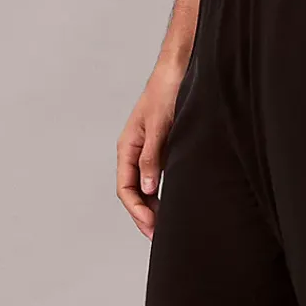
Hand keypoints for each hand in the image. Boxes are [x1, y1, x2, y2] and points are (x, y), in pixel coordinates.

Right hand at [116, 63, 183, 237]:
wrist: (180, 68)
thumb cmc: (167, 91)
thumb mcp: (160, 125)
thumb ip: (153, 156)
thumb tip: (146, 188)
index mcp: (128, 146)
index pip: (125, 188)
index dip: (137, 210)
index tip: (152, 226)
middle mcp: (135, 151)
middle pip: (133, 191)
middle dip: (143, 215)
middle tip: (158, 237)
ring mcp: (149, 150)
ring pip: (145, 186)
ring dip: (152, 207)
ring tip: (164, 227)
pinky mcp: (164, 147)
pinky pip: (157, 177)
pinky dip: (161, 193)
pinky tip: (171, 203)